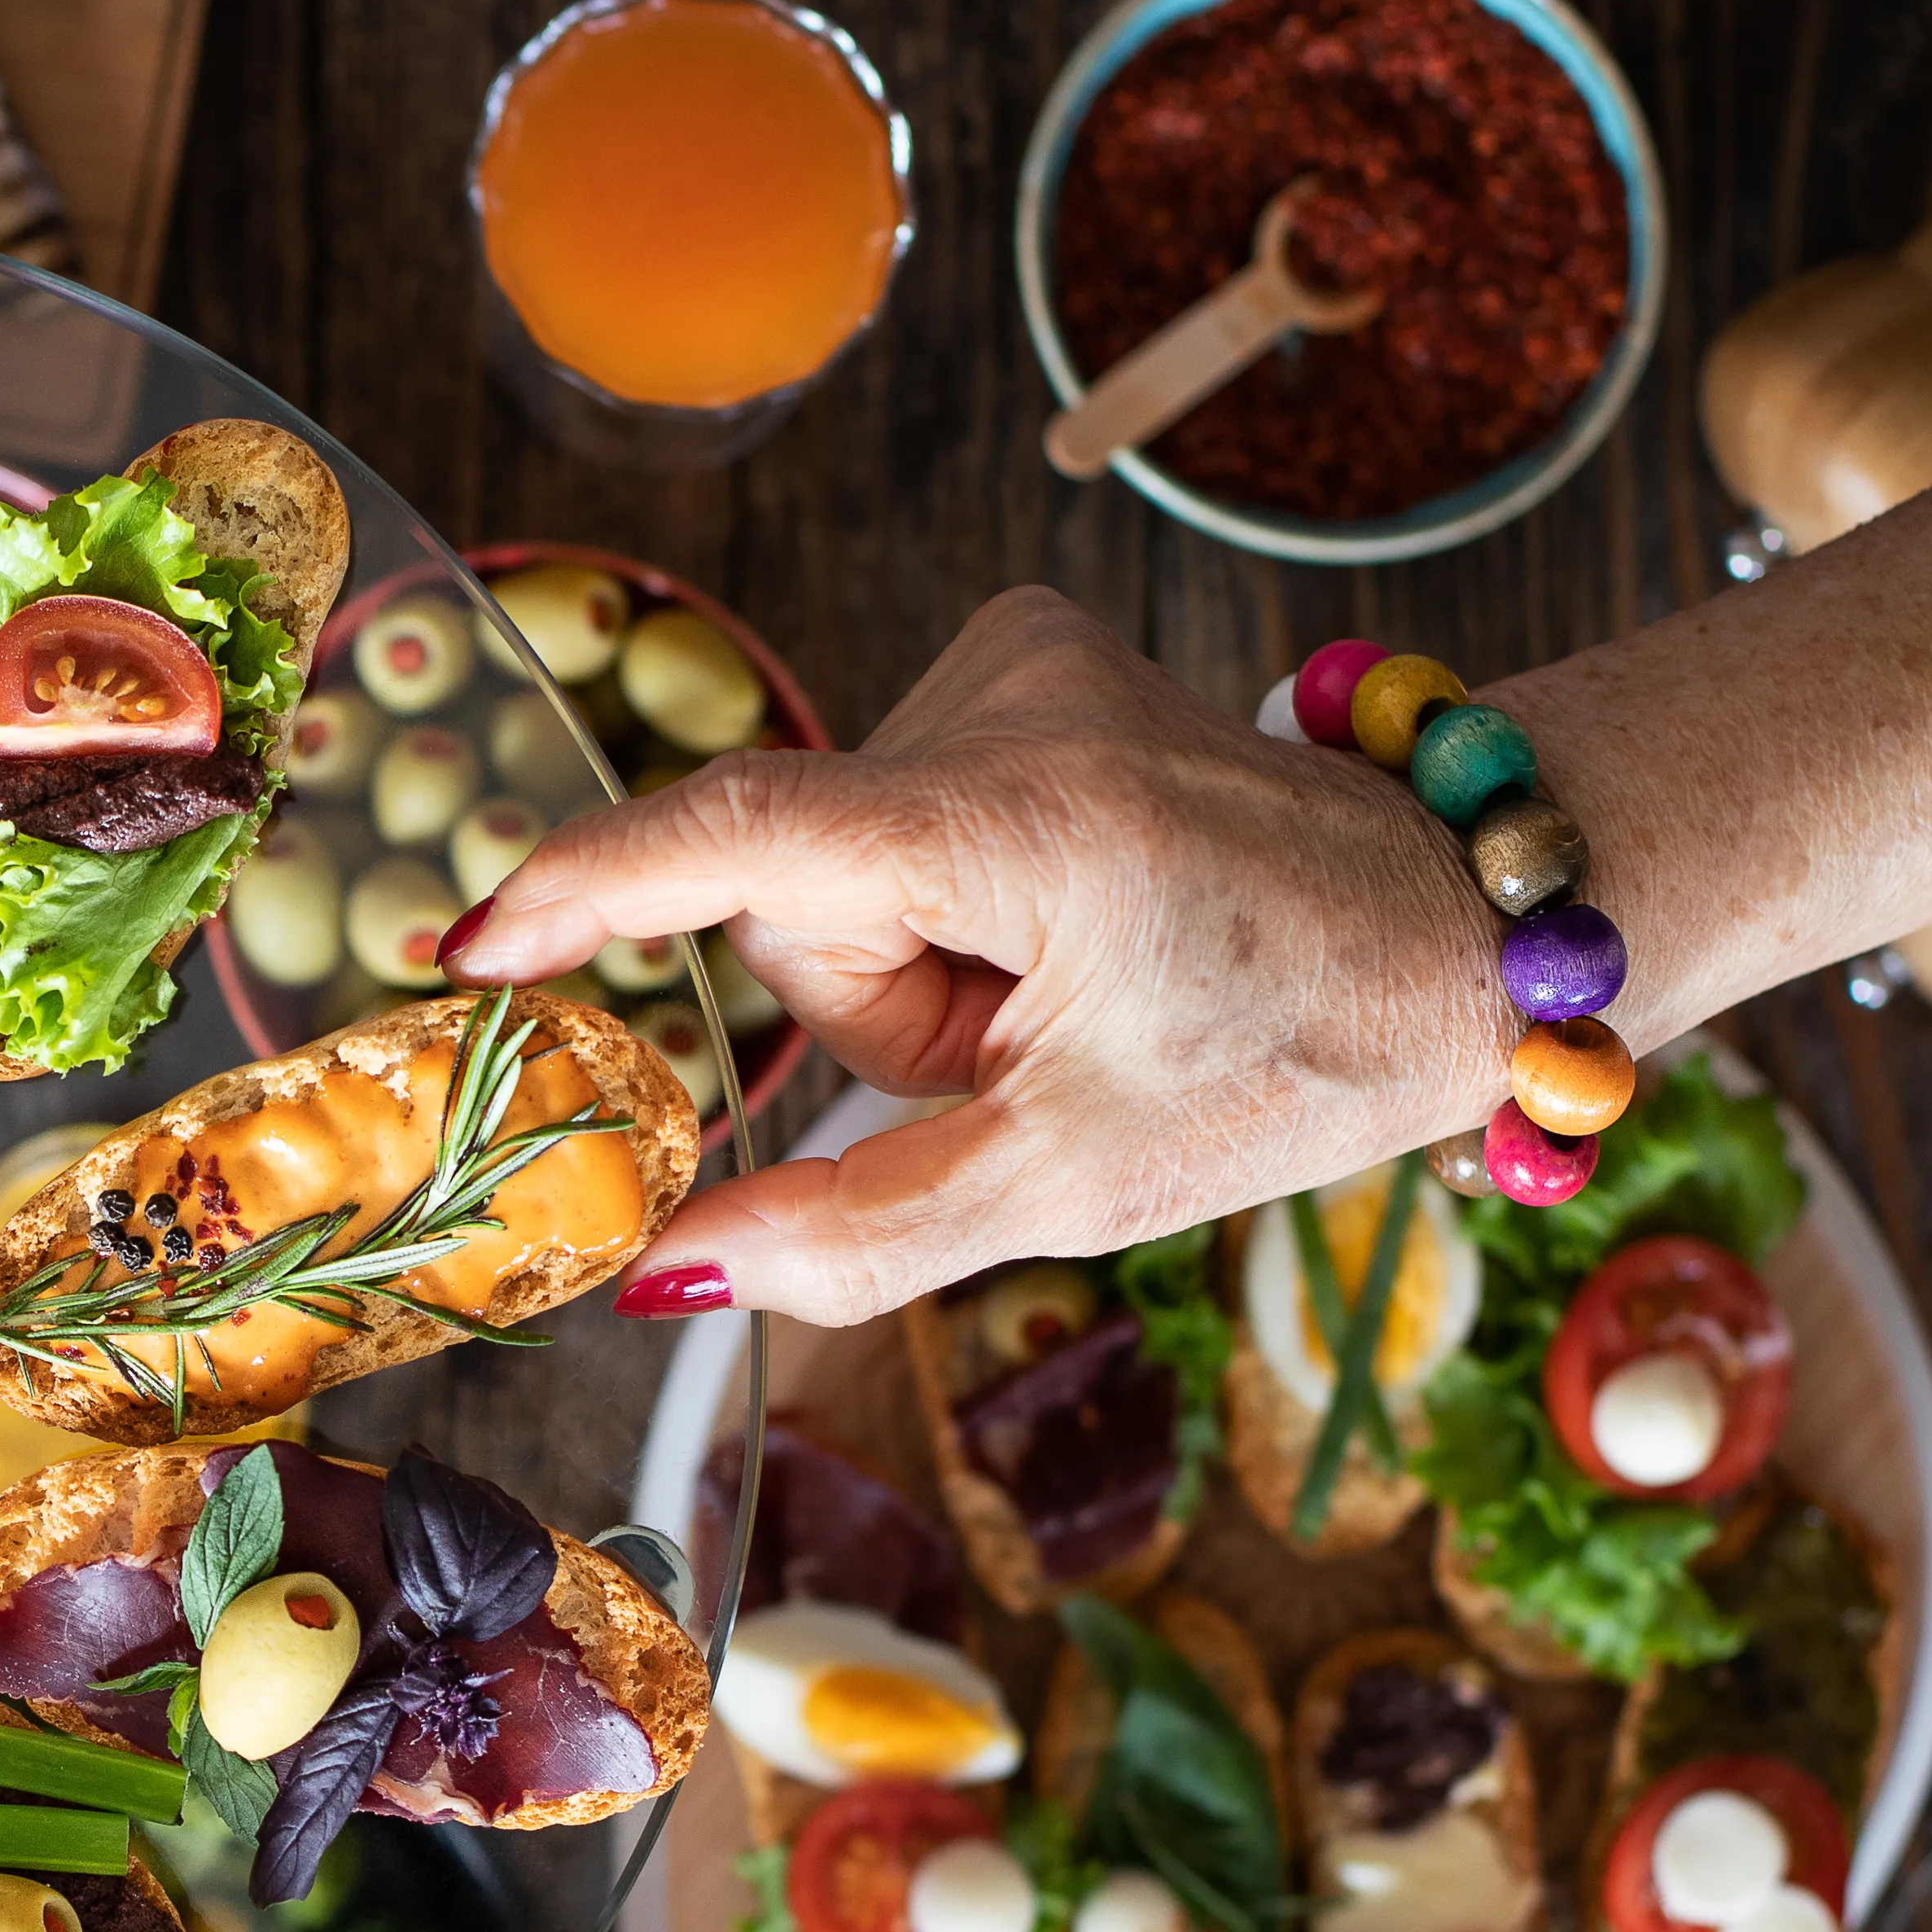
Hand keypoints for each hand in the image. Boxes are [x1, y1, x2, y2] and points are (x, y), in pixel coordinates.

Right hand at [451, 590, 1504, 1325]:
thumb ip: (857, 1236)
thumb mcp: (1081, 1185)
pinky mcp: (1021, 655)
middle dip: (873, 1007)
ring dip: (920, 962)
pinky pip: (884, 816)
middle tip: (1025, 1052)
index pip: (740, 839)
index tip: (471, 945)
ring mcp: (1017, 658)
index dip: (586, 890)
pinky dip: (950, 900)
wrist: (1460, 925)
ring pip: (832, 867)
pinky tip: (1065, 922)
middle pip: (790, 901)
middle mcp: (1011, 698)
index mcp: (1029, 821)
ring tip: (1065, 987)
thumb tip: (668, 1276)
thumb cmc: (1296, 1050)